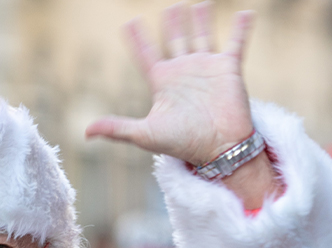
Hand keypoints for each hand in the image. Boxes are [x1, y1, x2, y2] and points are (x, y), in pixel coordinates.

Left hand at [87, 1, 280, 209]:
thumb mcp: (144, 134)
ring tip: (199, 3)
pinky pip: (236, 43)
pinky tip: (246, 12)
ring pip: (201, 35)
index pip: (146, 54)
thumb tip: (85, 132)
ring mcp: (206, 68)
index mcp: (163, 82)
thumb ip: (117, 129)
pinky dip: (240, 28)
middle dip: (171, 23)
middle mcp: (183, 71)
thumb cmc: (182, 144)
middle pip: (174, 39)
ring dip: (200, 19)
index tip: (128, 23)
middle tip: (169, 6)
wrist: (219, 149)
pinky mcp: (229, 68)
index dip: (137, 39)